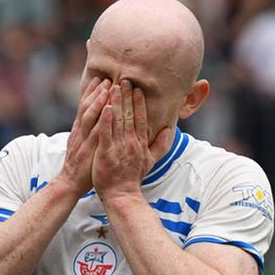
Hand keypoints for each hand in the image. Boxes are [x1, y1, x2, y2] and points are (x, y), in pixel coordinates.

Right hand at [55, 76, 109, 191]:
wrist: (69, 183)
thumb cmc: (81, 167)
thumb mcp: (83, 146)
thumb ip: (88, 133)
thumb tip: (96, 122)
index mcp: (79, 130)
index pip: (85, 106)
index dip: (91, 92)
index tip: (100, 79)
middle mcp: (80, 131)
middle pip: (86, 106)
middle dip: (96, 91)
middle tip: (106, 77)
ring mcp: (83, 139)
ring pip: (89, 114)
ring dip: (98, 99)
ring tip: (107, 87)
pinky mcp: (88, 148)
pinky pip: (95, 131)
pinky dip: (101, 118)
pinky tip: (107, 108)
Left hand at [92, 79, 153, 198]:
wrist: (121, 195)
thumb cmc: (133, 178)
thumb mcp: (150, 161)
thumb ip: (160, 145)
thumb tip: (169, 130)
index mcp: (140, 143)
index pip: (142, 119)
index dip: (140, 102)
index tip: (138, 88)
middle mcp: (131, 143)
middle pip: (130, 115)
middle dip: (128, 96)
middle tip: (126, 79)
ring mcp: (119, 148)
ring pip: (118, 121)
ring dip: (117, 102)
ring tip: (114, 86)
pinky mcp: (106, 153)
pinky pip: (106, 134)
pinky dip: (106, 120)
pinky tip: (105, 107)